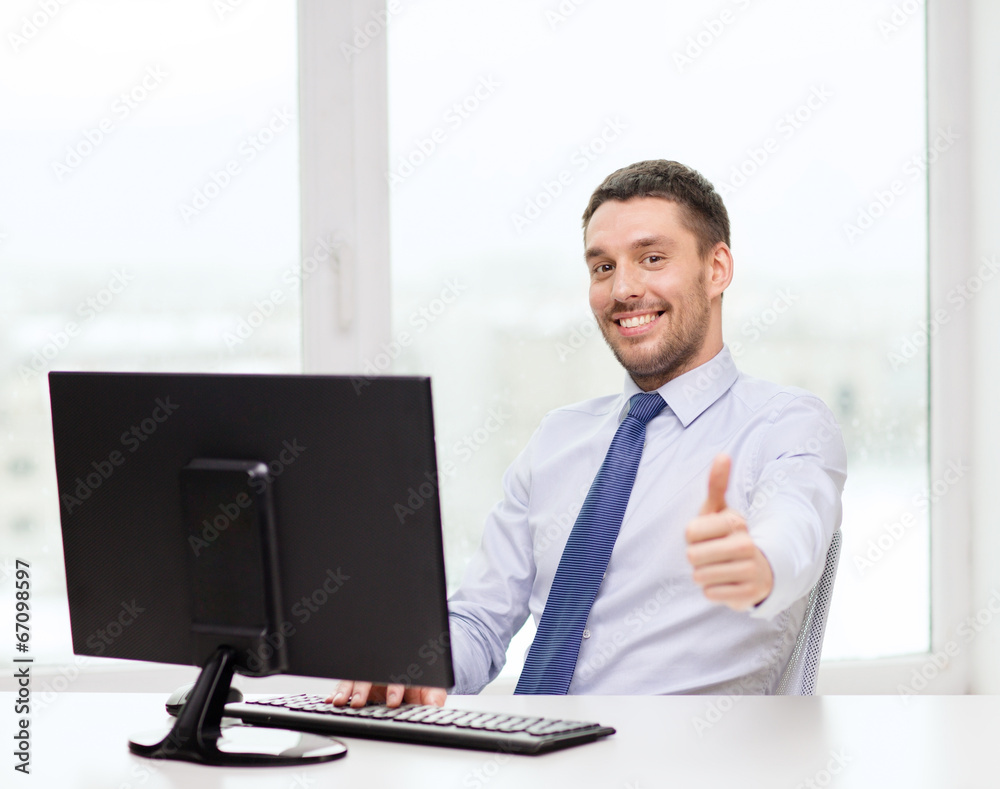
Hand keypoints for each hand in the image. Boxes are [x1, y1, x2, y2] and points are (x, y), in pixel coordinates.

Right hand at [325, 680, 446, 708]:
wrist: (412, 674)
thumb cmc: (420, 682)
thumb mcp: (431, 688)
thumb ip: (432, 696)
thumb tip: (434, 706)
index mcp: (401, 671)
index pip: (397, 677)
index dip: (395, 689)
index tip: (393, 701)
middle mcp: (382, 671)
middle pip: (370, 676)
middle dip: (364, 689)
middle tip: (360, 702)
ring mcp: (369, 675)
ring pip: (354, 679)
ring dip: (346, 690)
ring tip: (340, 701)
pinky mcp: (358, 682)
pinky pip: (345, 683)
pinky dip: (337, 691)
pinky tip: (331, 699)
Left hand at [685, 454, 773, 610]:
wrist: (760, 567)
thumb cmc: (730, 536)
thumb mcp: (720, 510)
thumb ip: (717, 484)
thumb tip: (723, 454)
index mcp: (735, 523)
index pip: (690, 532)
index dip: (691, 537)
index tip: (704, 536)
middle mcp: (746, 546)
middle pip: (693, 556)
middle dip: (696, 558)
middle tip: (710, 554)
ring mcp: (749, 571)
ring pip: (700, 577)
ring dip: (704, 574)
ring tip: (718, 568)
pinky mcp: (748, 595)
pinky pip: (711, 594)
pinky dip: (713, 591)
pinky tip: (726, 582)